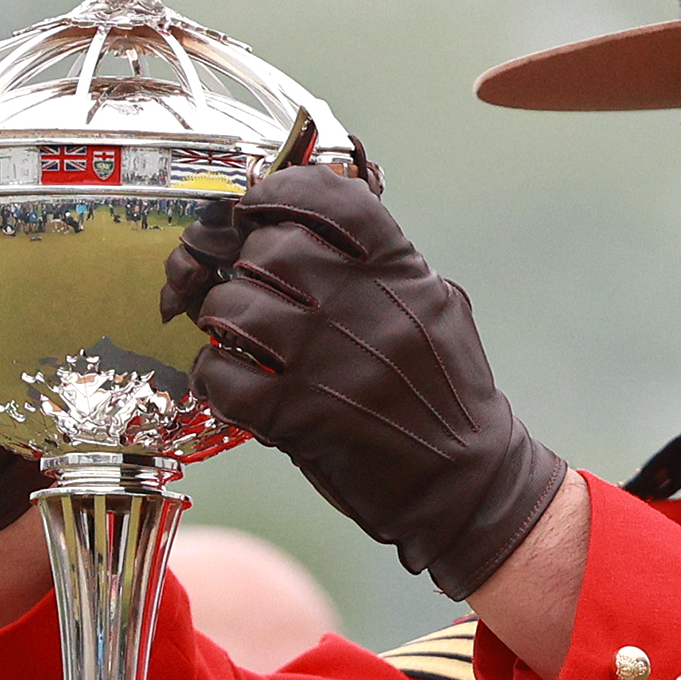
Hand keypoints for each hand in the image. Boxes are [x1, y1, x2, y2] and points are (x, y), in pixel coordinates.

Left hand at [162, 166, 565, 598]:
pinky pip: (222, 375)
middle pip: (269, 249)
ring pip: (233, 307)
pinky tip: (230, 382)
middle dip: (245, 266)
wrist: (468, 486)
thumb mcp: (435, 309)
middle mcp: (365, 309)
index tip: (256, 207)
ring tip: (235, 337)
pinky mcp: (299, 418)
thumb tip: (307, 228)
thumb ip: (383, 267)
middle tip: (247, 289)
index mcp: (403, 273)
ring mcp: (329, 363)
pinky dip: (213, 376)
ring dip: (222, 321)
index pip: (332, 199)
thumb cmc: (446, 398)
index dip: (279, 192)